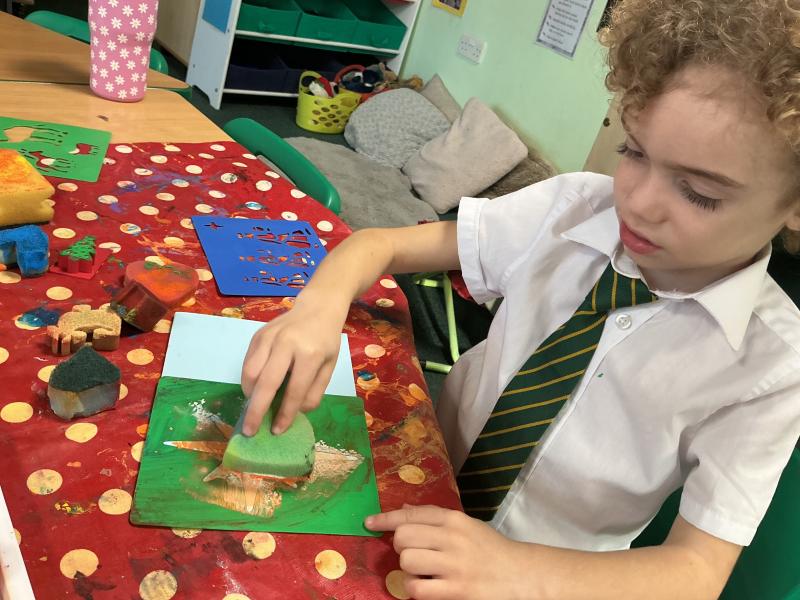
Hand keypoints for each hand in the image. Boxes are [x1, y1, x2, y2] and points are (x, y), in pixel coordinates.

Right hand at [240, 301, 343, 435]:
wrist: (317, 308)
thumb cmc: (325, 341)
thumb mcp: (329, 367)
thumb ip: (314, 392)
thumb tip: (294, 413)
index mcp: (310, 353)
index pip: (295, 390)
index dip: (285, 413)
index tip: (277, 430)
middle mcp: (286, 344)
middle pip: (266, 382)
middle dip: (256, 410)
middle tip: (249, 431)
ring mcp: (269, 337)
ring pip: (250, 373)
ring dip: (250, 396)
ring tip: (254, 408)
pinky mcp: (258, 335)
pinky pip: (247, 363)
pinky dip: (248, 381)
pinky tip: (255, 389)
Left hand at [365, 505, 531, 599]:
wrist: (522, 577)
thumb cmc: (492, 550)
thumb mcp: (467, 526)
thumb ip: (435, 518)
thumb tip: (404, 510)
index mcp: (455, 520)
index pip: (412, 514)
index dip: (386, 518)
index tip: (369, 522)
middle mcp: (453, 538)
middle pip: (403, 537)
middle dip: (401, 547)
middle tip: (414, 554)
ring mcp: (454, 565)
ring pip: (406, 561)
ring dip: (408, 570)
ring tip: (422, 572)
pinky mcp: (456, 591)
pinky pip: (416, 589)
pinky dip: (415, 590)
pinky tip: (427, 588)